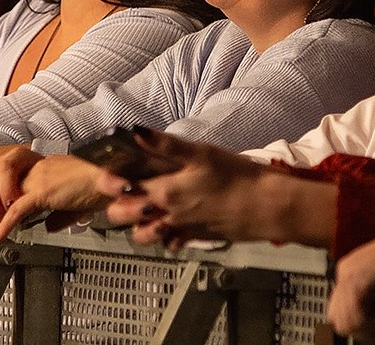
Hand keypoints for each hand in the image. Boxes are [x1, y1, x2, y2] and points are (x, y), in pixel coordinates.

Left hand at [0, 152, 129, 247]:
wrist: (114, 177)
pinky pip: (17, 208)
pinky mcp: (44, 190)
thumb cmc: (102, 186)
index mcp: (41, 168)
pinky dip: (5, 224)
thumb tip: (51, 226)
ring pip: (0, 193)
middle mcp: (36, 168)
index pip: (4, 180)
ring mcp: (38, 177)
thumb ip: (61, 214)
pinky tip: (0, 236)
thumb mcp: (77, 202)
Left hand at [101, 129, 277, 248]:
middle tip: (126, 189)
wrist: (266, 207)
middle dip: (117, 204)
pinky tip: (171, 223)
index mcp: (163, 190)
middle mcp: (165, 213)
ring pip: (142, 235)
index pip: (121, 187)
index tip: (109, 171)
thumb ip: (166, 145)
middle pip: (122, 216)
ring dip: (139, 223)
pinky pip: (170, 243)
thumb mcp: (201, 153)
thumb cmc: (235, 175)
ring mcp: (179, 229)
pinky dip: (166, 237)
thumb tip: (134, 130)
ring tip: (146, 207)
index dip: (109, 180)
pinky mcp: (194, 238)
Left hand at [327, 217, 374, 339]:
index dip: (364, 324)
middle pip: (339, 321)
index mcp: (348, 273)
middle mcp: (343, 272)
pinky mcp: (357, 280)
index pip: (341, 314)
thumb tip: (371, 327)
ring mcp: (347, 275)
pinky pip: (359, 317)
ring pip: (348, 323)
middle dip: (364, 327)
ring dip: (373, 324)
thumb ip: (374, 304)